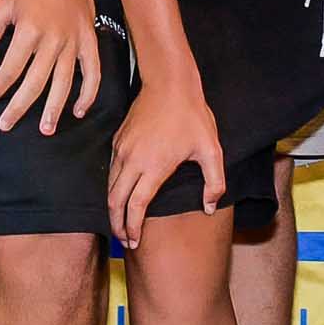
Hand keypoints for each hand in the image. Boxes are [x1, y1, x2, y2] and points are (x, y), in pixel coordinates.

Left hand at [0, 0, 101, 134]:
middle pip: (35, 82)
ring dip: (54, 109)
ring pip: (64, 83)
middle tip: (6, 124)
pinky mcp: (89, 42)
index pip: (11, 68)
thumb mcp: (1, 3)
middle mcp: (52, 39)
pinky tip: (79, 110)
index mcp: (29, 29)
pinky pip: (92, 73)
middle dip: (19, 107)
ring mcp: (74, 42)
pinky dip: (88, 94)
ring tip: (45, 129)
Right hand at [106, 77, 226, 248]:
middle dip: (116, 224)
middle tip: (124, 240)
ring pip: (109, 186)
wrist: (169, 83)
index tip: (134, 241)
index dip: (132, 227)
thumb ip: (214, 182)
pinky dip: (112, 188)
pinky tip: (121, 196)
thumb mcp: (211, 150)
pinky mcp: (118, 140)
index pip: (135, 206)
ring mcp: (122, 149)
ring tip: (120, 223)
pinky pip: (110, 170)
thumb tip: (209, 207)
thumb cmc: (192, 116)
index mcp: (154, 166)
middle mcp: (132, 160)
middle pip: (115, 201)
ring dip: (112, 208)